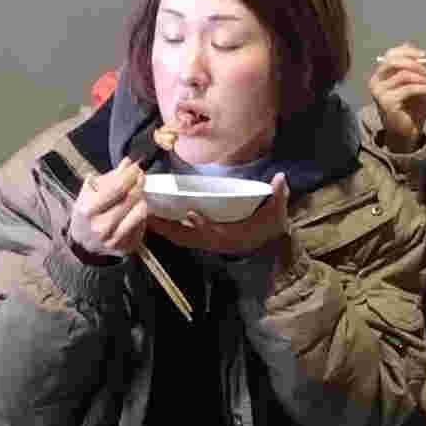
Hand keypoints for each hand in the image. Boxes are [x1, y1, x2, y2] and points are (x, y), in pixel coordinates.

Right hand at [63, 156, 153, 261]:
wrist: (82, 244)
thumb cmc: (86, 213)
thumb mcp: (89, 192)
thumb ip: (108, 177)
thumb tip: (127, 163)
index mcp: (88, 210)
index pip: (118, 187)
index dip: (130, 174)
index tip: (136, 165)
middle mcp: (101, 227)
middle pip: (131, 198)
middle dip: (138, 182)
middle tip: (140, 174)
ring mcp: (114, 240)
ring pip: (140, 212)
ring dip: (141, 198)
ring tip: (137, 191)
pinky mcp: (125, 247)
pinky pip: (141, 225)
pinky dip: (140, 213)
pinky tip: (134, 208)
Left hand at [150, 181, 292, 258]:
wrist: (266, 245)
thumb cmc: (269, 227)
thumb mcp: (277, 212)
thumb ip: (279, 195)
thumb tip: (281, 179)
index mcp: (232, 235)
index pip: (216, 232)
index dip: (204, 226)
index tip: (192, 213)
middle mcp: (215, 241)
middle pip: (187, 238)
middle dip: (167, 228)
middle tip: (149, 213)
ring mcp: (206, 242)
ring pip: (179, 238)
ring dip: (162, 228)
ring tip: (144, 213)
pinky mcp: (201, 239)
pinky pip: (179, 236)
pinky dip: (166, 229)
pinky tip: (153, 217)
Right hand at [365, 45, 425, 150]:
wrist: (406, 133)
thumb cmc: (410, 108)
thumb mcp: (413, 84)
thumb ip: (414, 71)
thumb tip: (423, 57)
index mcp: (380, 75)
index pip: (390, 55)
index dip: (408, 51)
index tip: (424, 55)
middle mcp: (376, 81)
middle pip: (393, 61)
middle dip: (415, 63)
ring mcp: (379, 92)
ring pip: (404, 75)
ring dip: (423, 78)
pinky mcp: (387, 102)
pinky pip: (410, 89)